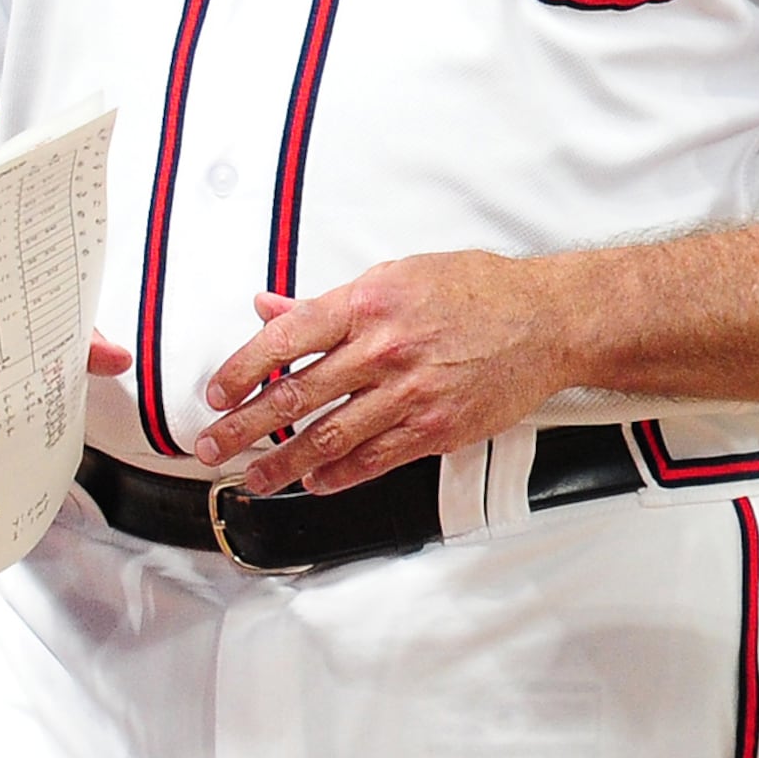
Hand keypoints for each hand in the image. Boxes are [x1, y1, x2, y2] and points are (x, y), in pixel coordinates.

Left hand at [192, 254, 577, 495]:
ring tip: (253, 477)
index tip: (217, 393)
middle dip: (243, 426)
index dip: (241, 370)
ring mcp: (409, 394)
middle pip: (296, 395)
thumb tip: (271, 308)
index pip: (284, 339)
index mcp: (369, 303)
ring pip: (328, 437)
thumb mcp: (399, 276)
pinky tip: (316, 482)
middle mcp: (384, 349)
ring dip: (282, 463)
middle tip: (211, 445)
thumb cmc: (478, 292)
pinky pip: (373, 459)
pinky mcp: (435, 429)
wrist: (547, 320)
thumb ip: (330, 302)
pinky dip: (338, 476)